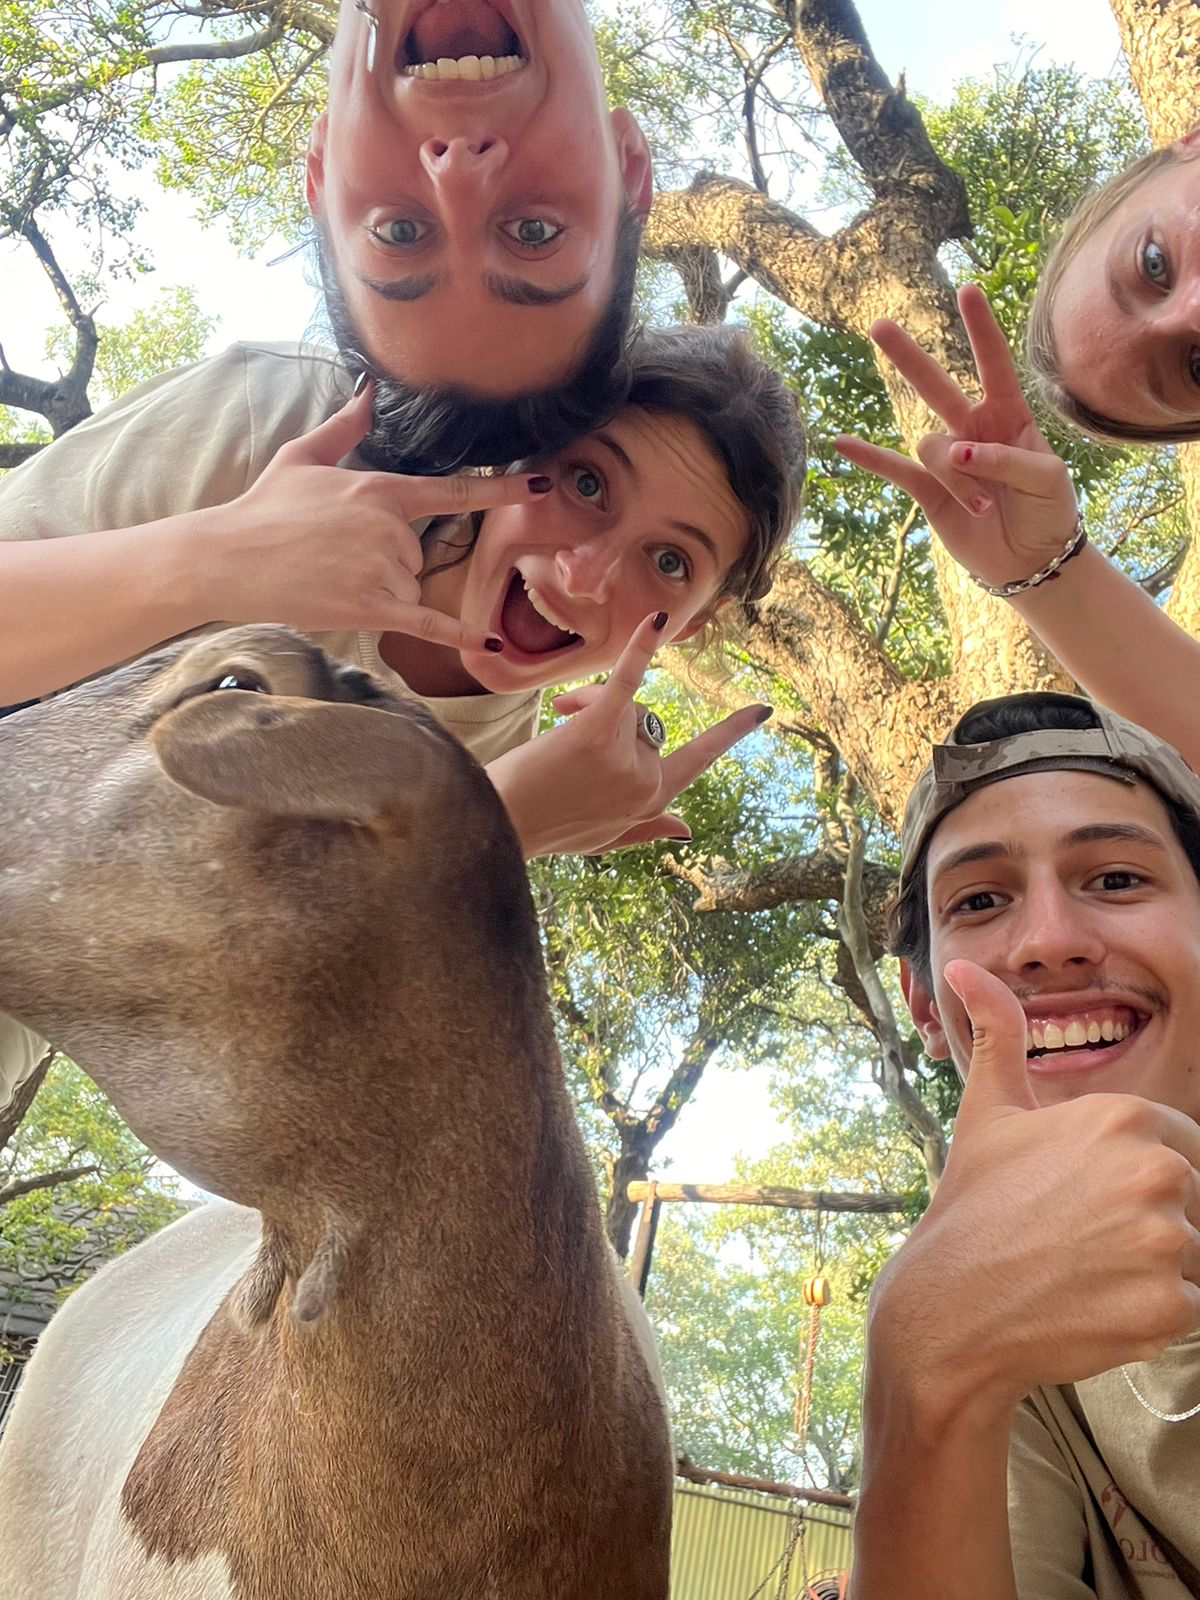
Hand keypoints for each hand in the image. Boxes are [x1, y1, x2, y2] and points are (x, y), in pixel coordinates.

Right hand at [189, 383, 549, 653]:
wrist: (228, 559)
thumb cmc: (263, 508)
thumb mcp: (303, 457)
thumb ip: (345, 426)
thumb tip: (369, 391)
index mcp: (380, 489)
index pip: (454, 490)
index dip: (500, 490)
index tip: (541, 484)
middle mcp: (390, 527)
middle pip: (418, 553)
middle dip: (386, 559)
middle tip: (332, 554)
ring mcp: (383, 568)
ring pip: (410, 585)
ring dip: (381, 588)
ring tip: (330, 577)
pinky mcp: (372, 607)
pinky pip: (426, 622)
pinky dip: (457, 635)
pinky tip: (485, 644)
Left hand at [485, 611, 771, 858]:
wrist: (497, 823)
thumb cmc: (545, 829)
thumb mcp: (604, 839)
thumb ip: (647, 830)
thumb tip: (687, 828)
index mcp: (652, 802)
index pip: (700, 759)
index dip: (729, 734)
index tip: (761, 710)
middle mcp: (646, 782)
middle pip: (648, 721)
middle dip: (613, 714)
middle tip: (565, 721)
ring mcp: (625, 758)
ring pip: (627, 705)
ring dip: (593, 700)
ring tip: (558, 718)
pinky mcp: (597, 731)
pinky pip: (626, 681)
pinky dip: (641, 650)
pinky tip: (657, 621)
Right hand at [835, 284, 1078, 591]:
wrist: (1033, 561)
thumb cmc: (1049, 510)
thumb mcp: (1046, 478)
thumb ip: (1006, 458)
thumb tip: (957, 452)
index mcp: (1010, 416)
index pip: (994, 365)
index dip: (981, 329)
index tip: (968, 290)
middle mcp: (973, 429)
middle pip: (937, 385)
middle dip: (910, 358)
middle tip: (878, 325)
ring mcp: (948, 460)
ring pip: (933, 449)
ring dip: (958, 480)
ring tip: (985, 508)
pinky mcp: (928, 491)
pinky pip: (893, 469)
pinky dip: (868, 457)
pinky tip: (840, 443)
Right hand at [872, 961, 1199, 1417]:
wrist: (950, 1305)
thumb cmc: (972, 1204)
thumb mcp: (988, 1109)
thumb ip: (1000, 1032)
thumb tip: (964, 966)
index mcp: (1124, 1117)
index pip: (1183, 1149)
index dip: (1140, 1180)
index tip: (1091, 1202)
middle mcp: (1154, 1171)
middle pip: (1195, 1202)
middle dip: (1153, 1226)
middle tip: (1087, 1242)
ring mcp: (1165, 1242)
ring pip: (1198, 1257)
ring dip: (1156, 1272)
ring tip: (1090, 1273)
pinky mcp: (1170, 1307)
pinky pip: (1193, 1309)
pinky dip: (1153, 1316)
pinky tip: (1096, 1305)